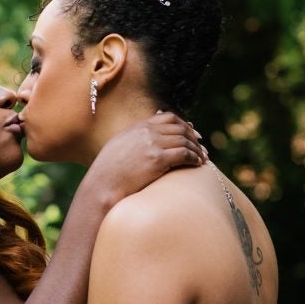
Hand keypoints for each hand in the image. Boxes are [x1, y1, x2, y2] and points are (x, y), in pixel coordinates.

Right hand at [87, 112, 206, 201]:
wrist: (102, 185)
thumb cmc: (108, 172)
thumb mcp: (118, 147)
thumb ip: (134, 139)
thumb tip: (145, 140)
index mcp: (138, 126)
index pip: (168, 118)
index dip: (184, 124)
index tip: (192, 133)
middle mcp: (146, 131)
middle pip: (180, 128)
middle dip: (194, 137)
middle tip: (201, 148)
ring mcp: (152, 144)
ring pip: (185, 140)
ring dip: (197, 149)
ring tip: (202, 159)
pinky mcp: (157, 159)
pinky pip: (184, 154)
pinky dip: (194, 158)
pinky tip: (197, 164)